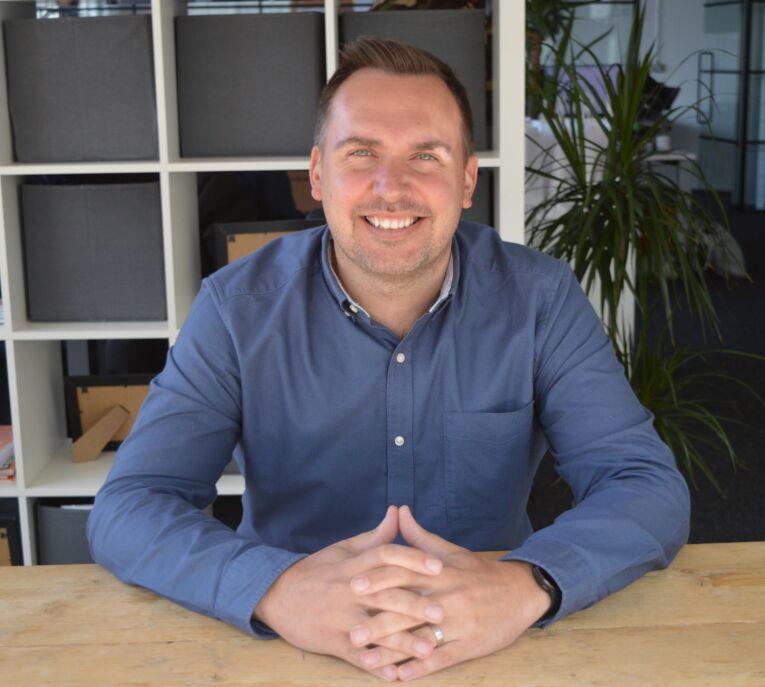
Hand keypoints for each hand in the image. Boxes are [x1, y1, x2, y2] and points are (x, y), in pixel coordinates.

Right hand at [252, 505, 445, 680]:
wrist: (276, 595)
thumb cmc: (316, 570)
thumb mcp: (343, 549)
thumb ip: (375, 536)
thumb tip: (398, 512)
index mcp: (353, 564)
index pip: (386, 556)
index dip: (413, 560)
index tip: (439, 567)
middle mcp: (348, 589)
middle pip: (384, 594)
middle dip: (414, 604)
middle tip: (442, 612)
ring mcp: (340, 617)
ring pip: (374, 629)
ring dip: (402, 641)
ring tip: (429, 648)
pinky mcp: (332, 641)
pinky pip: (357, 656)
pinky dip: (376, 666)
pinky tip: (396, 675)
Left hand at [349, 505, 551, 680]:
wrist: (521, 592)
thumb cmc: (480, 572)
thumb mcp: (450, 551)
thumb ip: (420, 536)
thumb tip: (398, 511)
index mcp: (440, 573)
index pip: (405, 574)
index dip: (379, 579)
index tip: (353, 585)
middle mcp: (447, 597)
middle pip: (408, 609)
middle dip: (378, 622)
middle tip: (351, 632)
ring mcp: (459, 622)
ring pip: (422, 638)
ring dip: (393, 651)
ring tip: (367, 660)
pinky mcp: (470, 645)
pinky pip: (443, 658)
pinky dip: (421, 668)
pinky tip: (400, 677)